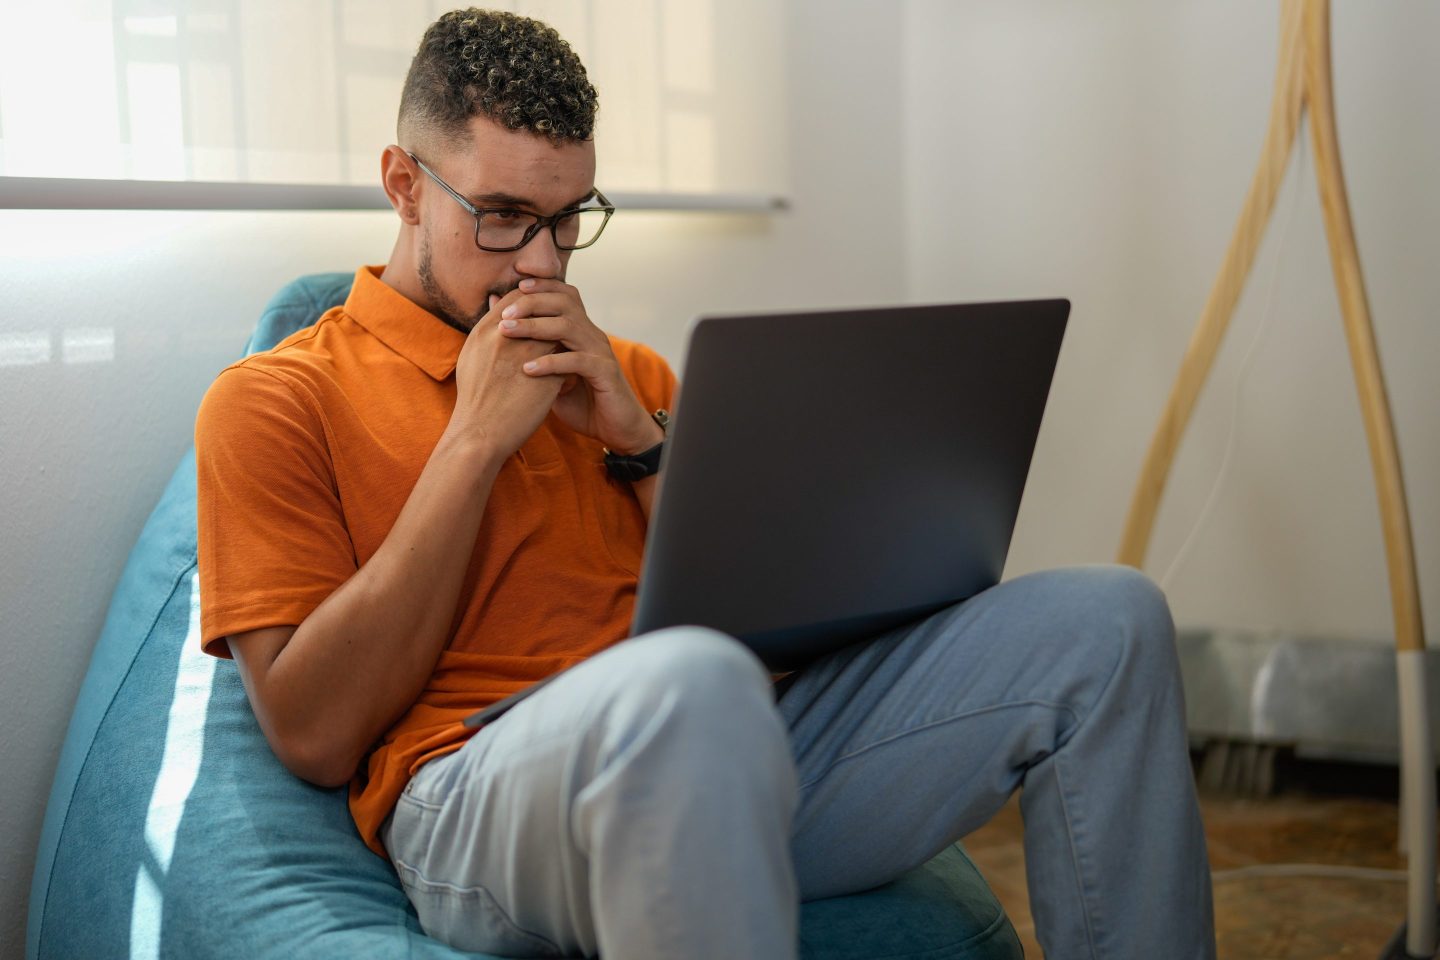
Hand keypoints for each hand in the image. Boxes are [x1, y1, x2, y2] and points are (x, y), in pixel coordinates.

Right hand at [447, 290, 565, 457]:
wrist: (479, 435)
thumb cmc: (474, 398)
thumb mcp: (473, 355)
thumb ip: (487, 327)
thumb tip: (496, 300)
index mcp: (486, 331)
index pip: (516, 298)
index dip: (532, 299)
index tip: (542, 306)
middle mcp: (506, 339)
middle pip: (539, 308)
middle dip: (552, 309)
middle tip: (562, 316)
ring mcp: (528, 357)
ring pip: (557, 330)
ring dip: (565, 332)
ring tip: (570, 340)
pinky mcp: (547, 378)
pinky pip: (567, 358)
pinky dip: (570, 358)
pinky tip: (573, 367)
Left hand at [496, 278, 661, 453]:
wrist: (617, 430)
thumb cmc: (582, 403)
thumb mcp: (551, 376)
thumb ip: (534, 354)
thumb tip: (502, 330)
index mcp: (582, 331)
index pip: (564, 294)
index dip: (540, 285)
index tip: (512, 288)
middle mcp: (592, 335)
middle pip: (564, 302)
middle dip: (531, 302)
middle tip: (503, 314)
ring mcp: (600, 352)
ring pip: (568, 326)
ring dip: (534, 326)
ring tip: (507, 331)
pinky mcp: (606, 373)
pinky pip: (577, 361)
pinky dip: (550, 363)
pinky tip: (527, 369)